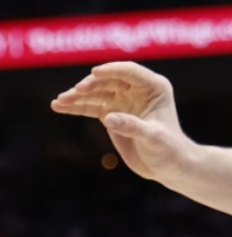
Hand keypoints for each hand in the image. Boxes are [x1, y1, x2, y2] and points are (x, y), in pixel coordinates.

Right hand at [50, 61, 193, 180]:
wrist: (166, 165)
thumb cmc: (168, 149)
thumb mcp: (153, 138)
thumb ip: (132, 126)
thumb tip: (108, 117)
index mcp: (154, 88)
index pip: (131, 72)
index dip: (112, 70)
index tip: (94, 72)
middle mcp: (138, 90)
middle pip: (110, 80)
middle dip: (91, 84)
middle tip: (76, 91)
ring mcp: (123, 101)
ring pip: (97, 93)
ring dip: (78, 96)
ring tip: (59, 101)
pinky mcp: (112, 114)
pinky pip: (91, 107)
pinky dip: (76, 107)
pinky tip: (58, 106)